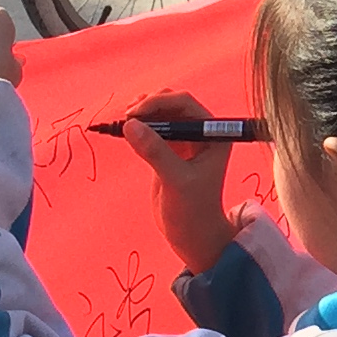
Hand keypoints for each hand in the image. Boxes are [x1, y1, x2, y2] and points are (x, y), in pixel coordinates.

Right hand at [119, 90, 238, 274]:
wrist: (192, 234)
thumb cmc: (193, 210)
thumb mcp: (175, 180)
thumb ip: (155, 152)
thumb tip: (129, 124)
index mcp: (213, 133)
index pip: (185, 104)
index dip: (158, 102)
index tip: (134, 113)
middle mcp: (201, 131)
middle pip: (172, 104)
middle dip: (148, 105)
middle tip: (125, 118)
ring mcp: (185, 140)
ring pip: (161, 113)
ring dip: (141, 113)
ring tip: (123, 123)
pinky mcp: (170, 150)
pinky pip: (153, 129)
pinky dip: (138, 127)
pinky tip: (124, 130)